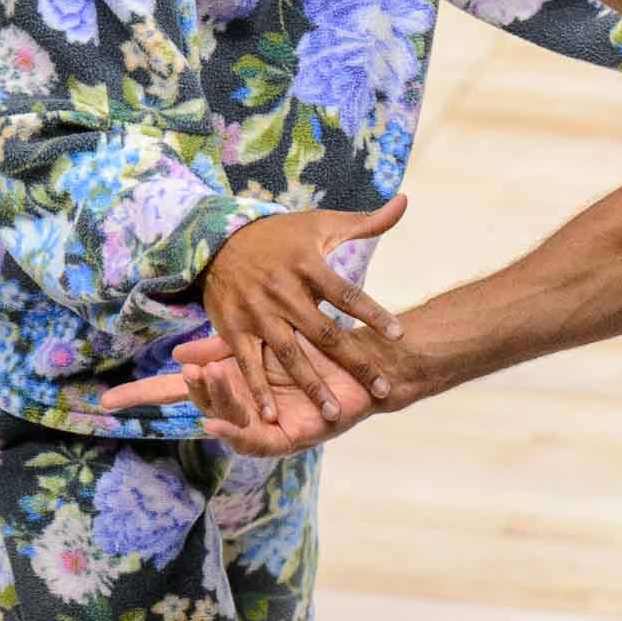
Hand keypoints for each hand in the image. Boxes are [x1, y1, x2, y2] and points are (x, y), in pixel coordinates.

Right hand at [103, 336, 377, 456]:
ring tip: (203, 378)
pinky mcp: (292, 438)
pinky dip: (238, 433)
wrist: (370, 361)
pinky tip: (217, 423)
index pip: (181, 391)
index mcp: (236, 385)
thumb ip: (223, 350)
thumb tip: (179, 354)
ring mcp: (267, 426)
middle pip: (203, 406)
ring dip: (215, 402)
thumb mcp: (266, 342)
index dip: (144, 396)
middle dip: (189, 391)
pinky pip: (259, 442)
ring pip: (230, 421)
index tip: (105, 402)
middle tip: (182, 370)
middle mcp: (247, 410)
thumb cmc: (321, 349)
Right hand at [199, 195, 407, 423]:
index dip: (374, 314)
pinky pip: (248, 364)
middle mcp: (284, 292)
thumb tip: (404, 202)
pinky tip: (271, 418)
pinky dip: (257, 390)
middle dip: (355, 362)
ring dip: (311, 385)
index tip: (400, 335)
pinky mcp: (233, 329)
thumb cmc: (282, 236)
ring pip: (290, 355)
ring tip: (334, 414)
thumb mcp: (322, 223)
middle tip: (383, 389)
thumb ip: (366, 222)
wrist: (217, 238)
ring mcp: (257, 313)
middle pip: (325, 333)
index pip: (348, 293)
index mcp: (308, 266)